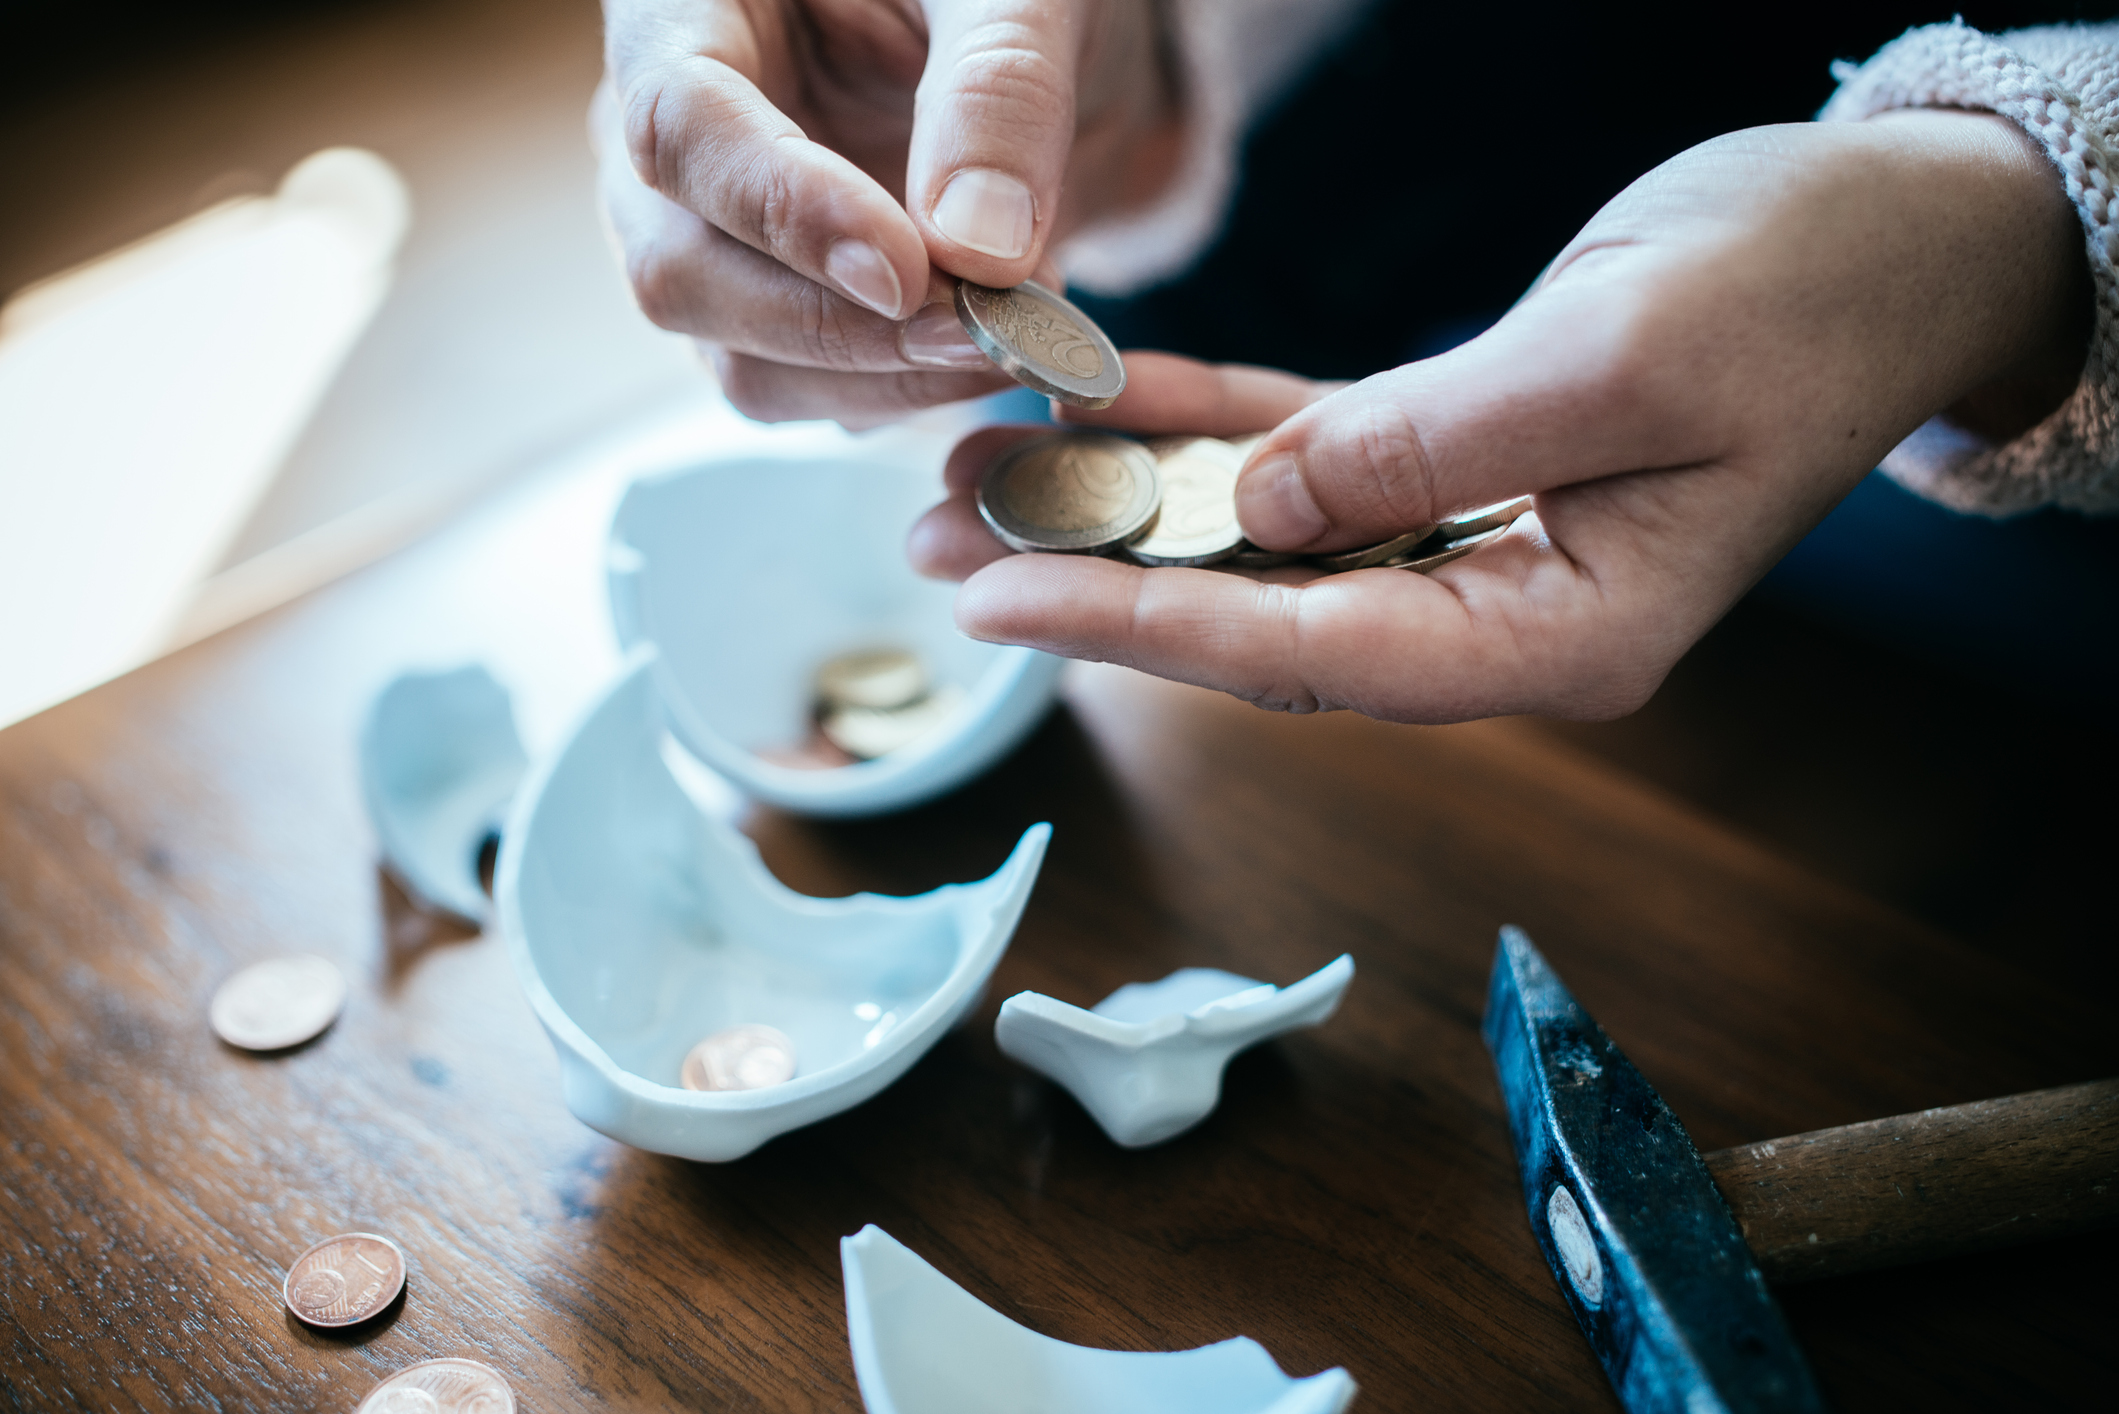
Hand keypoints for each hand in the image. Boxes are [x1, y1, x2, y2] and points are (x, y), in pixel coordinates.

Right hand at [598, 0, 1181, 426]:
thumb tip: (976, 249)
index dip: (786, 211)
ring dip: (892, 378)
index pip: (678, 129)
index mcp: (686, 11)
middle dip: (841, 328)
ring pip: (746, 365)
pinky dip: (919, 392)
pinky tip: (1004, 337)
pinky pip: (820, 396)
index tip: (907, 270)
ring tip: (1024, 323)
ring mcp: (717, 242)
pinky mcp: (782, 318)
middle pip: (684, 274)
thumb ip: (998, 89)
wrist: (1043, 40)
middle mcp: (676, 141)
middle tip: (991, 327)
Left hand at [910, 111, 2091, 720]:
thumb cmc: (1806, 292)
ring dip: (1124, 502)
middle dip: (1096, 576)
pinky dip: (1202, 424)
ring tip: (974, 474)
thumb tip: (1260, 503)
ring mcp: (1473, 542)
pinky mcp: (1453, 458)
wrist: (1902, 235)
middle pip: (1260, 616)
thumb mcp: (1624, 358)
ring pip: (1262, 540)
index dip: (1144, 628)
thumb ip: (1433, 444)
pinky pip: (1301, 454)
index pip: (1312, 655)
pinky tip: (1096, 403)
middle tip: (936, 537)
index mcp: (1564, 635)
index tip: (1001, 598)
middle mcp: (1502, 611)